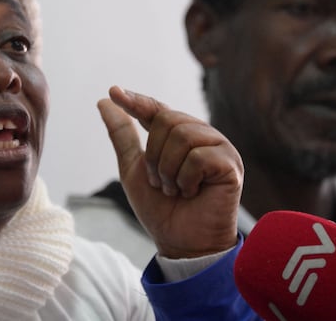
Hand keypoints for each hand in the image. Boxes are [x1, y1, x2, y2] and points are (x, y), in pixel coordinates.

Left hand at [98, 86, 242, 257]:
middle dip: (153, 155)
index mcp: (179, 135)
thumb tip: (104, 102)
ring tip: (175, 189)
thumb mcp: (133, 168)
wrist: (181, 243)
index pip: (156, 109)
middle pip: (167, 119)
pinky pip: (199, 157)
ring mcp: (219, 148)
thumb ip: (123, 135)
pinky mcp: (230, 165)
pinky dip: (185, 179)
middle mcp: (201, 136)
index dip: (136, 101)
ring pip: (182, 136)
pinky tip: (192, 193)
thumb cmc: (161, 207)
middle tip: (160, 183)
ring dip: (167, 170)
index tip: (113, 92)